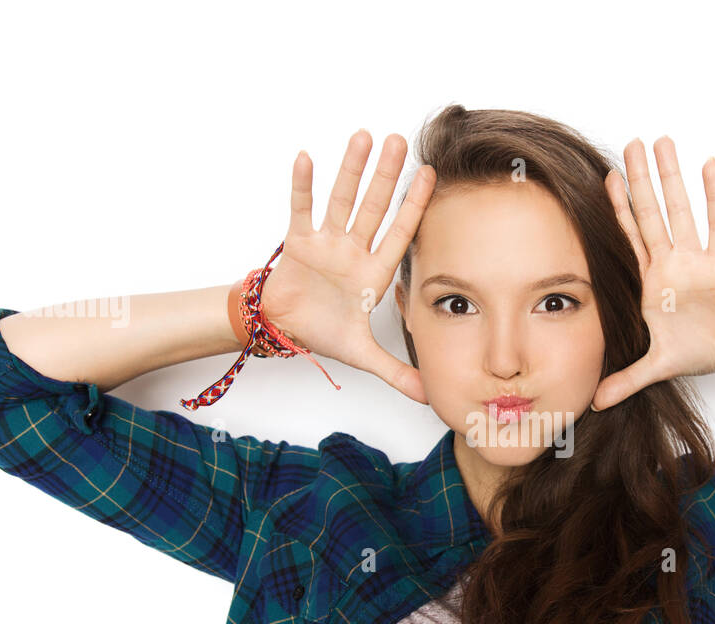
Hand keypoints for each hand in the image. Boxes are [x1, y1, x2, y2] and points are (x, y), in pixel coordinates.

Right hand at [258, 130, 434, 403]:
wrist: (283, 329)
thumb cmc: (324, 332)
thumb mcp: (363, 355)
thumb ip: (396, 371)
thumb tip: (428, 396)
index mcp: (372, 273)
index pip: (400, 234)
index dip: (414, 206)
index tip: (431, 176)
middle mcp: (353, 251)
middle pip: (374, 207)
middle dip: (386, 176)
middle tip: (400, 140)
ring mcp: (326, 243)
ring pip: (342, 200)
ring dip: (352, 170)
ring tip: (364, 137)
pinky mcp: (297, 242)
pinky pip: (300, 209)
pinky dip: (303, 185)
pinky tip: (307, 157)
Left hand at [592, 136, 714, 411]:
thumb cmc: (698, 349)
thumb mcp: (655, 366)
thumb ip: (624, 380)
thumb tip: (594, 403)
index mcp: (652, 281)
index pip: (630, 237)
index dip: (618, 209)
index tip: (604, 178)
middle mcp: (671, 263)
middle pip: (652, 212)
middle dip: (641, 178)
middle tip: (631, 143)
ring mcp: (696, 259)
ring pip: (681, 210)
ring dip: (672, 177)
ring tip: (664, 142)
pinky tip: (709, 165)